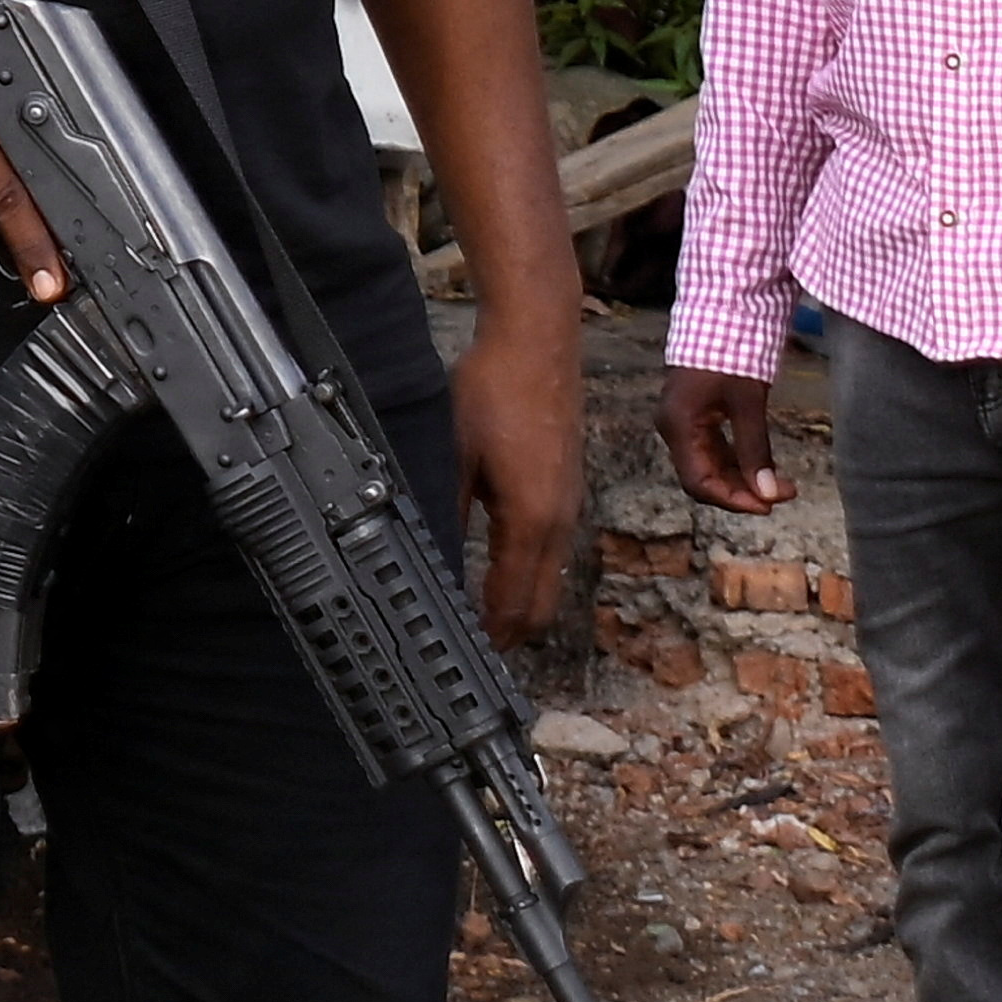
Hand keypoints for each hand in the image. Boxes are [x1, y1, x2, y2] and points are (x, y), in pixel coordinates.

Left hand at [454, 300, 585, 643]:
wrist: (537, 343)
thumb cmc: (494, 390)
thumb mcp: (452, 453)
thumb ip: (445, 510)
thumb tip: (431, 557)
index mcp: (531, 519)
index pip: (515, 602)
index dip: (493, 636)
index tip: (469, 658)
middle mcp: (560, 520)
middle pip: (543, 603)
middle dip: (512, 632)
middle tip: (475, 649)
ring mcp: (570, 503)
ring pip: (552, 577)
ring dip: (522, 602)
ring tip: (483, 616)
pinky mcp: (568, 486)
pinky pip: (555, 548)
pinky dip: (531, 571)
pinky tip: (503, 566)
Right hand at [661, 363, 790, 512]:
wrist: (719, 316)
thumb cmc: (731, 355)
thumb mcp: (747, 404)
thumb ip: (755, 450)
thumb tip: (768, 494)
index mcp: (679, 427)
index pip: (700, 482)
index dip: (734, 500)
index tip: (770, 505)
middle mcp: (673, 430)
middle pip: (703, 479)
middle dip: (742, 492)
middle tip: (784, 493)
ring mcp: (681, 424)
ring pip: (708, 467)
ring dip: (742, 480)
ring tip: (781, 483)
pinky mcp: (693, 418)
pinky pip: (711, 451)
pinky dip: (736, 463)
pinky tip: (761, 466)